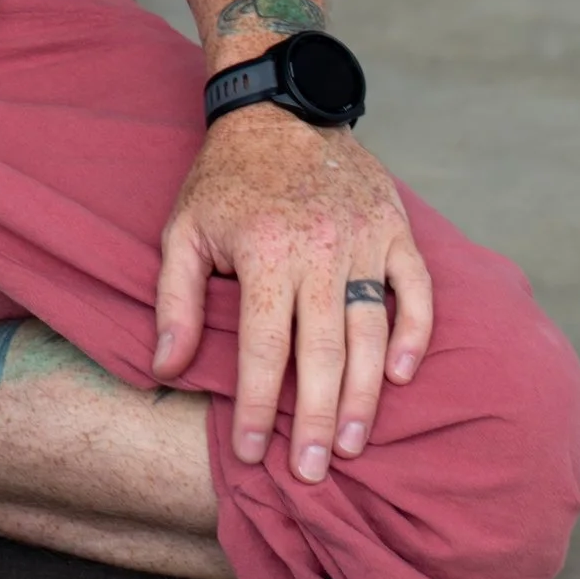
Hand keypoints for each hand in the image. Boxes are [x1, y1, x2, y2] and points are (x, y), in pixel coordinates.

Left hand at [151, 107, 432, 484]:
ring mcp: (365, 239)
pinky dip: (412, 334)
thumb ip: (175, 300)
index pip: (263, 348)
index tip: (252, 453)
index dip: (257, 406)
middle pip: (323, 352)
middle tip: (311, 472)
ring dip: (363, 395)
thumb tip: (163, 369)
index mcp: (265, 253)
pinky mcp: (395, 228)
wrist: (280, 106)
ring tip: (349, 443)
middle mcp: (320, 249)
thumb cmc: (225, 178)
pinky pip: (416, 291)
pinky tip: (399, 376)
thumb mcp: (183, 229)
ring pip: (371, 332)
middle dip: (314, 420)